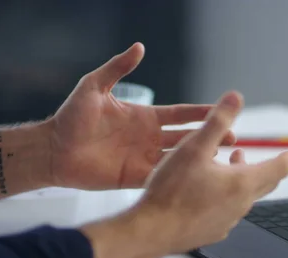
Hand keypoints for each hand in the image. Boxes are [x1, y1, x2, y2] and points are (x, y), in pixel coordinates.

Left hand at [46, 43, 234, 189]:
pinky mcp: (135, 178)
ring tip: (222, 160)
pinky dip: (179, 180)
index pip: (181, 114)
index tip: (223, 109)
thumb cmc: (71, 117)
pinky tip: (196, 180)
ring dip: (199, 160)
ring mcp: (144, 159)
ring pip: (179, 160)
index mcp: (145, 117)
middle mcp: (149, 138)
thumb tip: (139, 48)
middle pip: (187, 137)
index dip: (201, 112)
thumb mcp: (94, 86)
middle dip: (210, 137)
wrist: (53, 149)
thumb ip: (117, 68)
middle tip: (234, 138)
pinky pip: (162, 179)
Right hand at [81, 91, 287, 257]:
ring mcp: (227, 220)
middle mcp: (241, 205)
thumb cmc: (172, 191)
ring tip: (230, 162)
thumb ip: (217, 121)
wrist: (151, 232)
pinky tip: (206, 189)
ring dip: (241, 177)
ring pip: (244, 195)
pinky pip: (227, 208)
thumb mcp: (194, 148)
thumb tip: (236, 97)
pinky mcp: (212, 230)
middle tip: (264, 155)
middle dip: (267, 165)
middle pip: (264, 181)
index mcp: (243, 184)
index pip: (281, 166)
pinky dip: (225, 193)